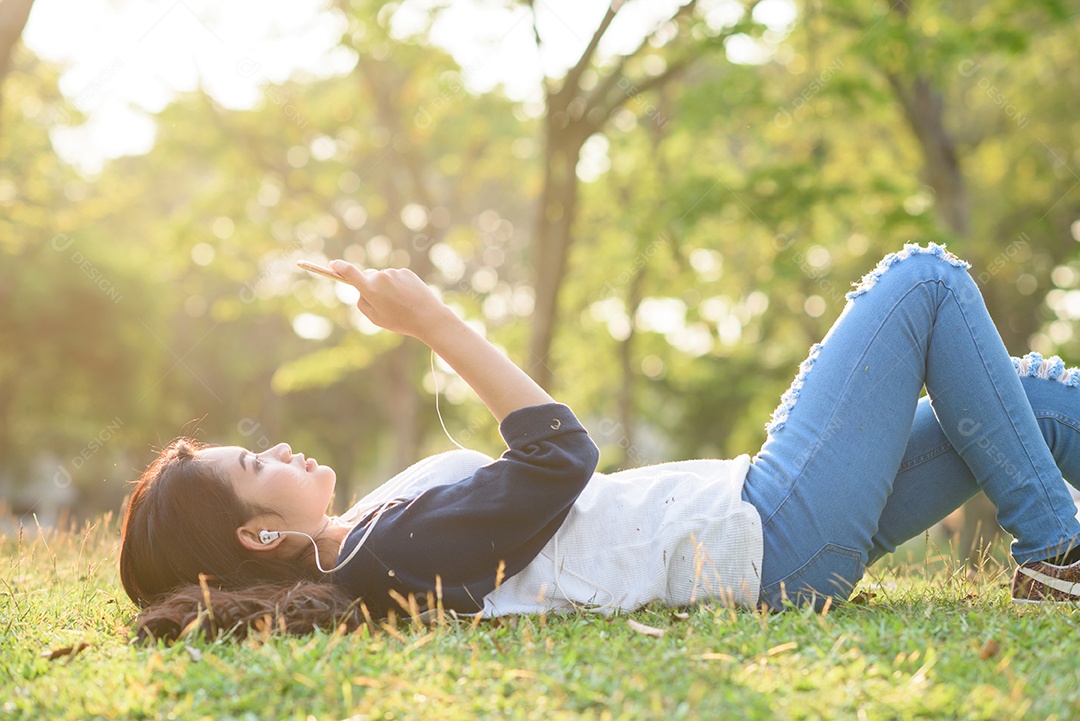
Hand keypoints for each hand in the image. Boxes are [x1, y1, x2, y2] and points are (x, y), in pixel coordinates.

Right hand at [329, 261, 450, 339]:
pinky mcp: (406, 271)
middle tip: (380, 302)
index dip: (339, 267)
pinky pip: (395, 277)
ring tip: (399, 302)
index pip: (349, 272)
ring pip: (383, 277)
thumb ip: (363, 303)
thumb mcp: (375, 318)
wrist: (428, 316)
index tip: (332, 264)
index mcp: (370, 288)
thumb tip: (361, 290)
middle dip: (369, 285)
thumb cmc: (400, 321)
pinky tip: (407, 296)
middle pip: (367, 276)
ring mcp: (394, 273)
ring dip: (385, 287)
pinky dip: (397, 285)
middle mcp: (380, 277)